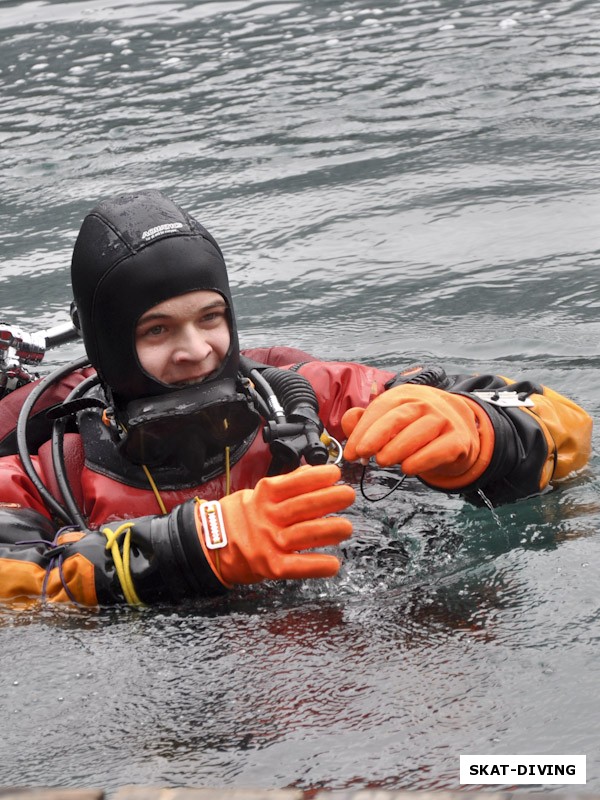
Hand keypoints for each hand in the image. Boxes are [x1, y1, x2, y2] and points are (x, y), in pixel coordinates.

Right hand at [196, 464, 354, 584]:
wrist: (210, 544)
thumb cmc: (237, 517)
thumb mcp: (256, 493)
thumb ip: (284, 485)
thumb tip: (310, 472)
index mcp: (264, 496)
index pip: (294, 483)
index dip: (316, 477)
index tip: (335, 473)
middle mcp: (267, 517)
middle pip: (303, 506)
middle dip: (330, 499)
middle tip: (349, 495)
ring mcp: (269, 542)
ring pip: (304, 534)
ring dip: (330, 530)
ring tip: (347, 527)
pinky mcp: (270, 566)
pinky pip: (297, 566)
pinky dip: (317, 565)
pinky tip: (333, 564)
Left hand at [342, 385, 493, 481]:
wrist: (458, 430)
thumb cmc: (415, 426)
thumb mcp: (390, 420)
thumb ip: (365, 422)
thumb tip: (348, 421)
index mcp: (404, 395)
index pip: (380, 409)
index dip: (362, 430)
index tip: (351, 452)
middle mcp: (425, 403)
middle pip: (399, 417)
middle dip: (377, 435)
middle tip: (363, 454)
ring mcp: (444, 420)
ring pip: (420, 431)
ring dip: (398, 447)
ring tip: (382, 462)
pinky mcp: (459, 440)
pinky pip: (441, 449)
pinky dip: (423, 459)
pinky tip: (407, 469)